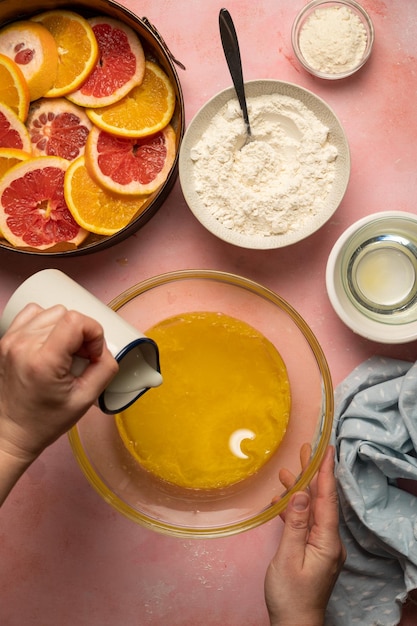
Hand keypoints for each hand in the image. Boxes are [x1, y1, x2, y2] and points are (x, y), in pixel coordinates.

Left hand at [0, 303, 117, 466]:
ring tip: (64, 352)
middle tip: (80, 358)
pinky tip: (50, 343)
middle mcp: (23, 345)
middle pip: (66, 314)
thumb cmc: (46, 420)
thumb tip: (105, 349)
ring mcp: (11, 341)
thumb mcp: (86, 399)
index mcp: (43, 361)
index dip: (93, 333)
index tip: (92, 354)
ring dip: (64, 328)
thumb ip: (106, 368)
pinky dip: (46, 323)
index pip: (76, 321)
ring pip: (51, 312)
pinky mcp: (6, 340)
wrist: (13, 432)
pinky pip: (32, 314)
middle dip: (81, 333)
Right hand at [265, 445, 345, 625]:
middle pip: (321, 500)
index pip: (327, 499)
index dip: (325, 473)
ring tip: (287, 471)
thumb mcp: (288, 558)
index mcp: (327, 541)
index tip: (326, 450)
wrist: (294, 624)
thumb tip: (300, 494)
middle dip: (313, 474)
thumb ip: (294, 524)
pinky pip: (304, 523)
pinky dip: (293, 509)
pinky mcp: (312, 550)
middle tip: (306, 449)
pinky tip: (281, 501)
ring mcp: (321, 546)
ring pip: (311, 510)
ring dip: (299, 490)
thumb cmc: (290, 595)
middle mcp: (329, 540)